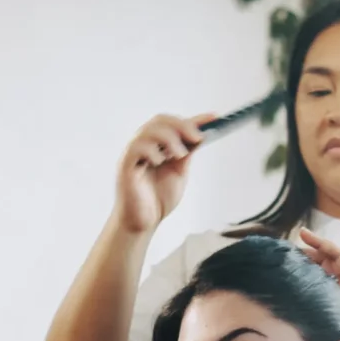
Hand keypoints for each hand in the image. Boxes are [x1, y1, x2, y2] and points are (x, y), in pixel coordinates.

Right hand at [114, 113, 215, 236]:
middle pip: (159, 121)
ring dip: (169, 138)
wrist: (144, 222)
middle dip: (181, 125)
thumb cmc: (157, 199)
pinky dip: (153, 151)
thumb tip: (200, 135)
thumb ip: (185, 154)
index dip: (193, 120)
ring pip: (149, 131)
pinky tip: (160, 162)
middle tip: (197, 137)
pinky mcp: (125, 166)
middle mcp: (142, 145)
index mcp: (155, 145)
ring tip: (180, 154)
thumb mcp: (179, 172)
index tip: (213, 118)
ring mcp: (133, 154)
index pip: (172, 124)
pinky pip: (137, 148)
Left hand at [295, 226, 339, 340]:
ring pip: (338, 258)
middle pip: (326, 262)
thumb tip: (293, 328)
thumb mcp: (336, 329)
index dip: (306, 263)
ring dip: (323, 245)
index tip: (287, 256)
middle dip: (311, 250)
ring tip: (307, 234)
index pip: (320, 272)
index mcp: (338, 293)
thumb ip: (322, 321)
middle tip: (296, 238)